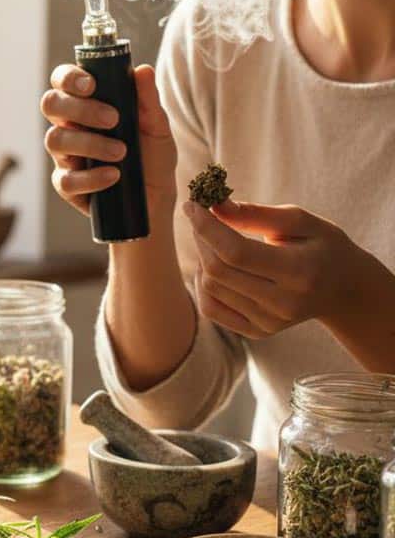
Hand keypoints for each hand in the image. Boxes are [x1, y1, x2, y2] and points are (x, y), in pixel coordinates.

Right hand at [41, 63, 177, 218]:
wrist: (157, 198)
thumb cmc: (152, 156)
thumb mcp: (157, 126)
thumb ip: (148, 100)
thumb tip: (142, 70)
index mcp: (86, 104)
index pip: (63, 81)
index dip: (69, 77)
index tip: (92, 85)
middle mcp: (69, 126)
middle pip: (50, 104)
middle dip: (79, 108)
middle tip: (113, 119)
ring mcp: (65, 156)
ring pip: (55, 139)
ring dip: (89, 143)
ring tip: (121, 152)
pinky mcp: (67, 186)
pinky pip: (66, 179)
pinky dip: (91, 177)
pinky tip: (113, 176)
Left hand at [183, 199, 357, 339]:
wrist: (345, 290)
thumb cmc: (322, 246)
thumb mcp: (301, 221)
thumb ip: (256, 214)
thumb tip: (215, 206)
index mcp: (299, 271)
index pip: (236, 252)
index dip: (207, 227)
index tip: (193, 205)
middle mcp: (284, 303)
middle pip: (218, 270)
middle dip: (202, 237)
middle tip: (202, 216)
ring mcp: (269, 322)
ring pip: (210, 287)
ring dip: (203, 258)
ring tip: (215, 240)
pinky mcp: (257, 332)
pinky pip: (210, 308)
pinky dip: (203, 284)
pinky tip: (214, 267)